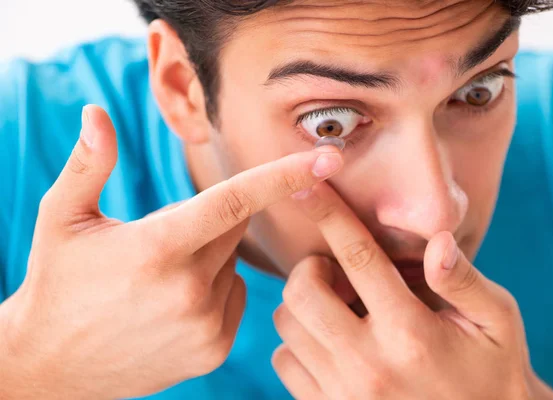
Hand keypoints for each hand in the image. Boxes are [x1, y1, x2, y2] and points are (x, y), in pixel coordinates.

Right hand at [0, 105, 343, 398]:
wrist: (54, 366)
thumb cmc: (58, 284)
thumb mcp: (61, 219)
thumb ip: (88, 164)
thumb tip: (96, 112)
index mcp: (157, 247)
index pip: (235, 201)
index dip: (283, 176)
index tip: (328, 159)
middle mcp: (189, 289)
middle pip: (234, 228)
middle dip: (210, 220)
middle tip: (163, 237)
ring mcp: (205, 324)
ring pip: (233, 264)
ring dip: (210, 258)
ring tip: (160, 278)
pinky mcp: (213, 349)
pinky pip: (235, 296)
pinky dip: (216, 288)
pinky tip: (175, 302)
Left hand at [272, 182, 552, 399]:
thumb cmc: (491, 373)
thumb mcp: (497, 324)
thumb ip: (465, 281)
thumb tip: (436, 242)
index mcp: (412, 332)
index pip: (359, 257)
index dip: (329, 215)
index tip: (306, 187)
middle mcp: (369, 364)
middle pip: (304, 291)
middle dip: (310, 268)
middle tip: (334, 272)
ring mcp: (343, 393)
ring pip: (287, 325)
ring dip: (302, 305)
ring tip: (333, 307)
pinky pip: (284, 363)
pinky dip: (296, 344)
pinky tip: (327, 342)